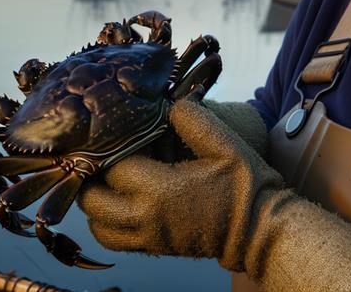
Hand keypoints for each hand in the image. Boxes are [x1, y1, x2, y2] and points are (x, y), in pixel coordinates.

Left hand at [78, 87, 283, 269]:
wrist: (260, 232)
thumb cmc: (245, 187)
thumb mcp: (226, 145)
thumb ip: (194, 120)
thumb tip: (169, 102)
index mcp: (161, 190)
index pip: (112, 166)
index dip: (109, 148)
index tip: (116, 132)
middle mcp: (146, 218)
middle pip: (91, 200)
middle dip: (90, 177)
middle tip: (101, 156)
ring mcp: (148, 237)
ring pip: (96, 225)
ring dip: (94, 203)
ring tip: (106, 180)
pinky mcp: (153, 248)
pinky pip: (112, 241)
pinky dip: (105, 224)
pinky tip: (118, 202)